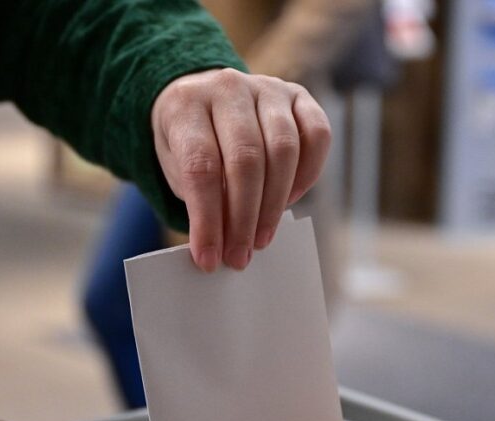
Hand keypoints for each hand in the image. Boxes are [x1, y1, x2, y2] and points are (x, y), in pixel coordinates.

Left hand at [151, 68, 330, 271]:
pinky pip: (317, 134)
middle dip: (244, 218)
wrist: (203, 101)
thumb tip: (225, 245)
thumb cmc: (190, 145)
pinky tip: (290, 201)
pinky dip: (308, 174)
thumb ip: (199, 199)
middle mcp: (227, 87)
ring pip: (283, 149)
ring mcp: (266, 87)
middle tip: (240, 256)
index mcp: (186, 104)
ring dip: (275, 204)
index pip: (201, 167)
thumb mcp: (177, 169)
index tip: (209, 258)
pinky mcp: (298, 95)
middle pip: (246, 160)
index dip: (207, 219)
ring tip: (261, 238)